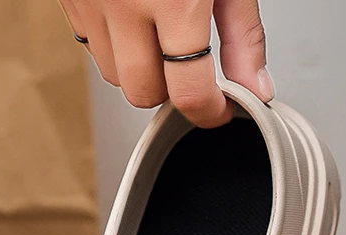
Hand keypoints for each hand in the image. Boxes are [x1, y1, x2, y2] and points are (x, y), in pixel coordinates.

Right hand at [59, 0, 273, 127]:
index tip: (221, 110)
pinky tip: (134, 19)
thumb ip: (244, 37)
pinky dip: (114, 44)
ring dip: (140, 70)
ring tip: (161, 36)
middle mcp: (124, 0)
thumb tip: (256, 89)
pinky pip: (90, 42)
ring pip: (113, 74)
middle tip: (192, 69)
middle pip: (144, 94)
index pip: (189, 94)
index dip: (211, 112)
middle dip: (172, 91)